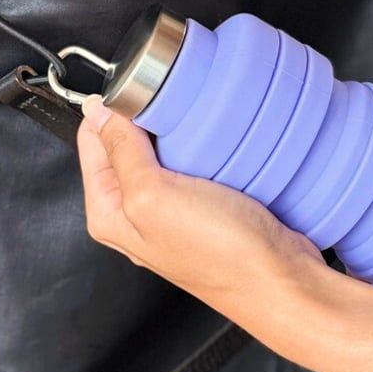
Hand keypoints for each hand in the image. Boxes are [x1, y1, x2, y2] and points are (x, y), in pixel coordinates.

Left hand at [77, 96, 324, 322]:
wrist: (280, 281)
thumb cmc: (221, 256)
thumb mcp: (155, 197)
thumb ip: (121, 152)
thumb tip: (99, 111)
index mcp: (109, 212)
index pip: (92, 139)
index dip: (112, 108)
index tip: (138, 90)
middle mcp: (137, 212)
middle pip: (128, 142)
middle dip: (147, 118)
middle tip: (172, 104)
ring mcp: (173, 208)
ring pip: (165, 149)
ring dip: (180, 132)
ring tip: (196, 123)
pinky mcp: (208, 204)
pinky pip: (197, 162)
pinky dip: (206, 147)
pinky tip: (218, 142)